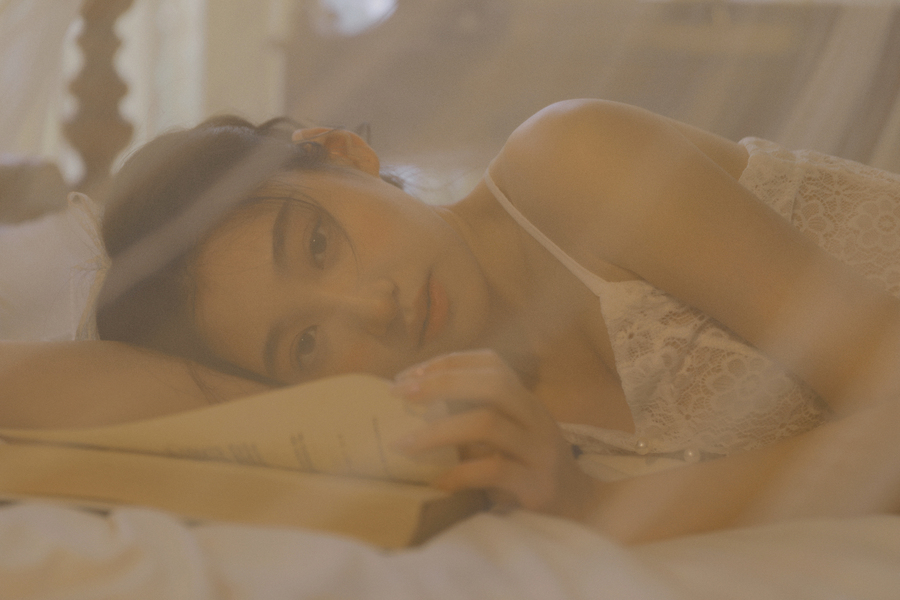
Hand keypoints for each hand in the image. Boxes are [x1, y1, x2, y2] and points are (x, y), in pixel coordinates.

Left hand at [391, 349, 594, 516]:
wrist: (579, 510)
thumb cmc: (528, 469)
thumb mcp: (506, 436)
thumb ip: (473, 418)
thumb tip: (414, 406)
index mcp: (525, 400)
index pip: (492, 362)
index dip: (449, 362)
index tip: (409, 375)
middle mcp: (536, 417)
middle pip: (492, 383)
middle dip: (442, 383)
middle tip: (400, 394)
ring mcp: (539, 449)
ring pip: (488, 424)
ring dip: (439, 431)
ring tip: (404, 445)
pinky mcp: (537, 484)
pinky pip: (494, 470)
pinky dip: (459, 474)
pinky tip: (437, 481)